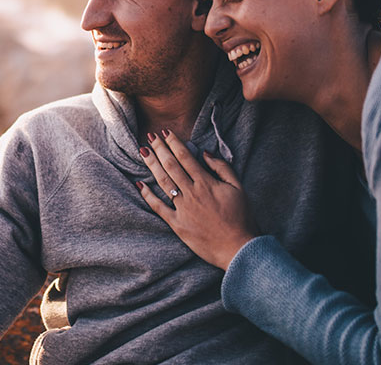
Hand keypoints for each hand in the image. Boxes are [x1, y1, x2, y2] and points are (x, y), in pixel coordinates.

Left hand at [137, 130, 258, 269]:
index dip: (174, 143)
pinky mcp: (177, 224)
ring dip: (152, 165)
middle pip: (171, 165)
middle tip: (150, 136)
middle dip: (159, 149)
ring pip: (163, 182)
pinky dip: (148, 195)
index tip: (165, 132)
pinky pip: (158, 207)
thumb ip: (222, 168)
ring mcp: (182, 209)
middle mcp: (192, 193)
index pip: (186, 157)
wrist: (238, 248)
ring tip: (142, 151)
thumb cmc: (241, 218)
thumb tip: (206, 153)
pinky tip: (139, 184)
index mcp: (206, 183)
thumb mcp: (238, 188)